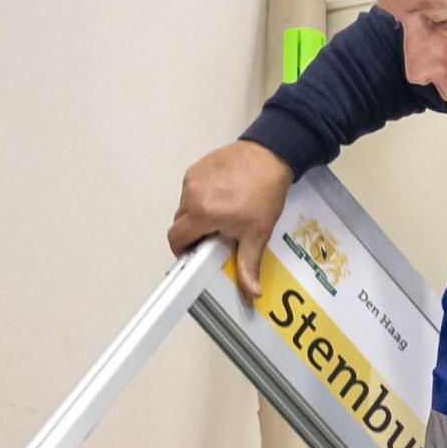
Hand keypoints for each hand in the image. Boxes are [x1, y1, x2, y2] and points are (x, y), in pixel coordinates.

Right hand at [168, 140, 292, 297]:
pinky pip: (191, 190)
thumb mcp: (256, 233)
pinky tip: (221, 198)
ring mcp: (193, 179)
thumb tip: (250, 291)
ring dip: (197, 215)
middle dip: (193, 234)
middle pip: (180, 224)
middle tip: (213, 237)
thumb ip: (248, 265)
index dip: (183, 250)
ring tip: (221, 216)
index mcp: (201, 213)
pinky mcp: (197, 168)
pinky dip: (201, 198)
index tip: (195, 253)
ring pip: (185, 207)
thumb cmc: (264, 191)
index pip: (176, 239)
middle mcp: (191, 195)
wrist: (270, 156)